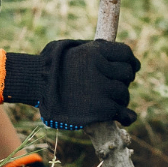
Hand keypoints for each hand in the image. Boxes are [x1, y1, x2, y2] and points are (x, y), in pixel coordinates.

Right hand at [2, 39, 140, 128]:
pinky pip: (122, 113)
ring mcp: (102, 90)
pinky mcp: (101, 109)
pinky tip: (127, 117)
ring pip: (124, 94)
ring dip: (120, 98)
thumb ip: (96, 51)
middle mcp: (102, 69)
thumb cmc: (51, 66)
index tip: (132, 68)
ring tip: (110, 101)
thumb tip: (120, 56)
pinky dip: (127, 116)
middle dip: (123, 80)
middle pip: (127, 74)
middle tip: (114, 85)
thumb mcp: (73, 49)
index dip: (131, 62)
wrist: (35, 87)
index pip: (126, 54)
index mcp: (96, 51)